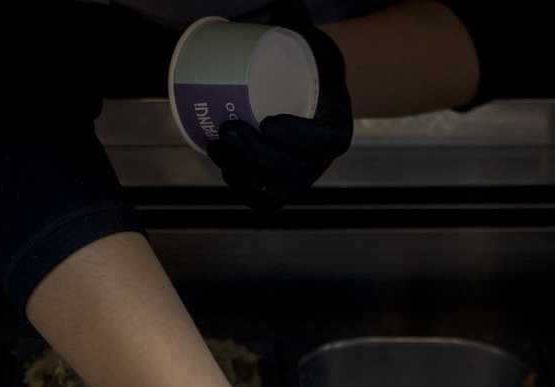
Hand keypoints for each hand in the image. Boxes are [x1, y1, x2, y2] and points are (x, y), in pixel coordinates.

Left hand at [206, 1, 352, 211]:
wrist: (302, 95)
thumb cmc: (306, 68)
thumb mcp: (312, 47)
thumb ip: (303, 31)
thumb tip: (287, 10)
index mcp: (337, 129)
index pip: (325, 142)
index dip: (297, 138)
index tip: (268, 120)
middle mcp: (321, 161)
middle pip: (294, 170)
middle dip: (257, 155)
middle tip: (229, 128)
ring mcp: (300, 179)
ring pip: (274, 189)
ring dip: (242, 172)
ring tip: (217, 144)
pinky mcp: (280, 188)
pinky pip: (263, 200)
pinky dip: (243, 189)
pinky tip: (224, 169)